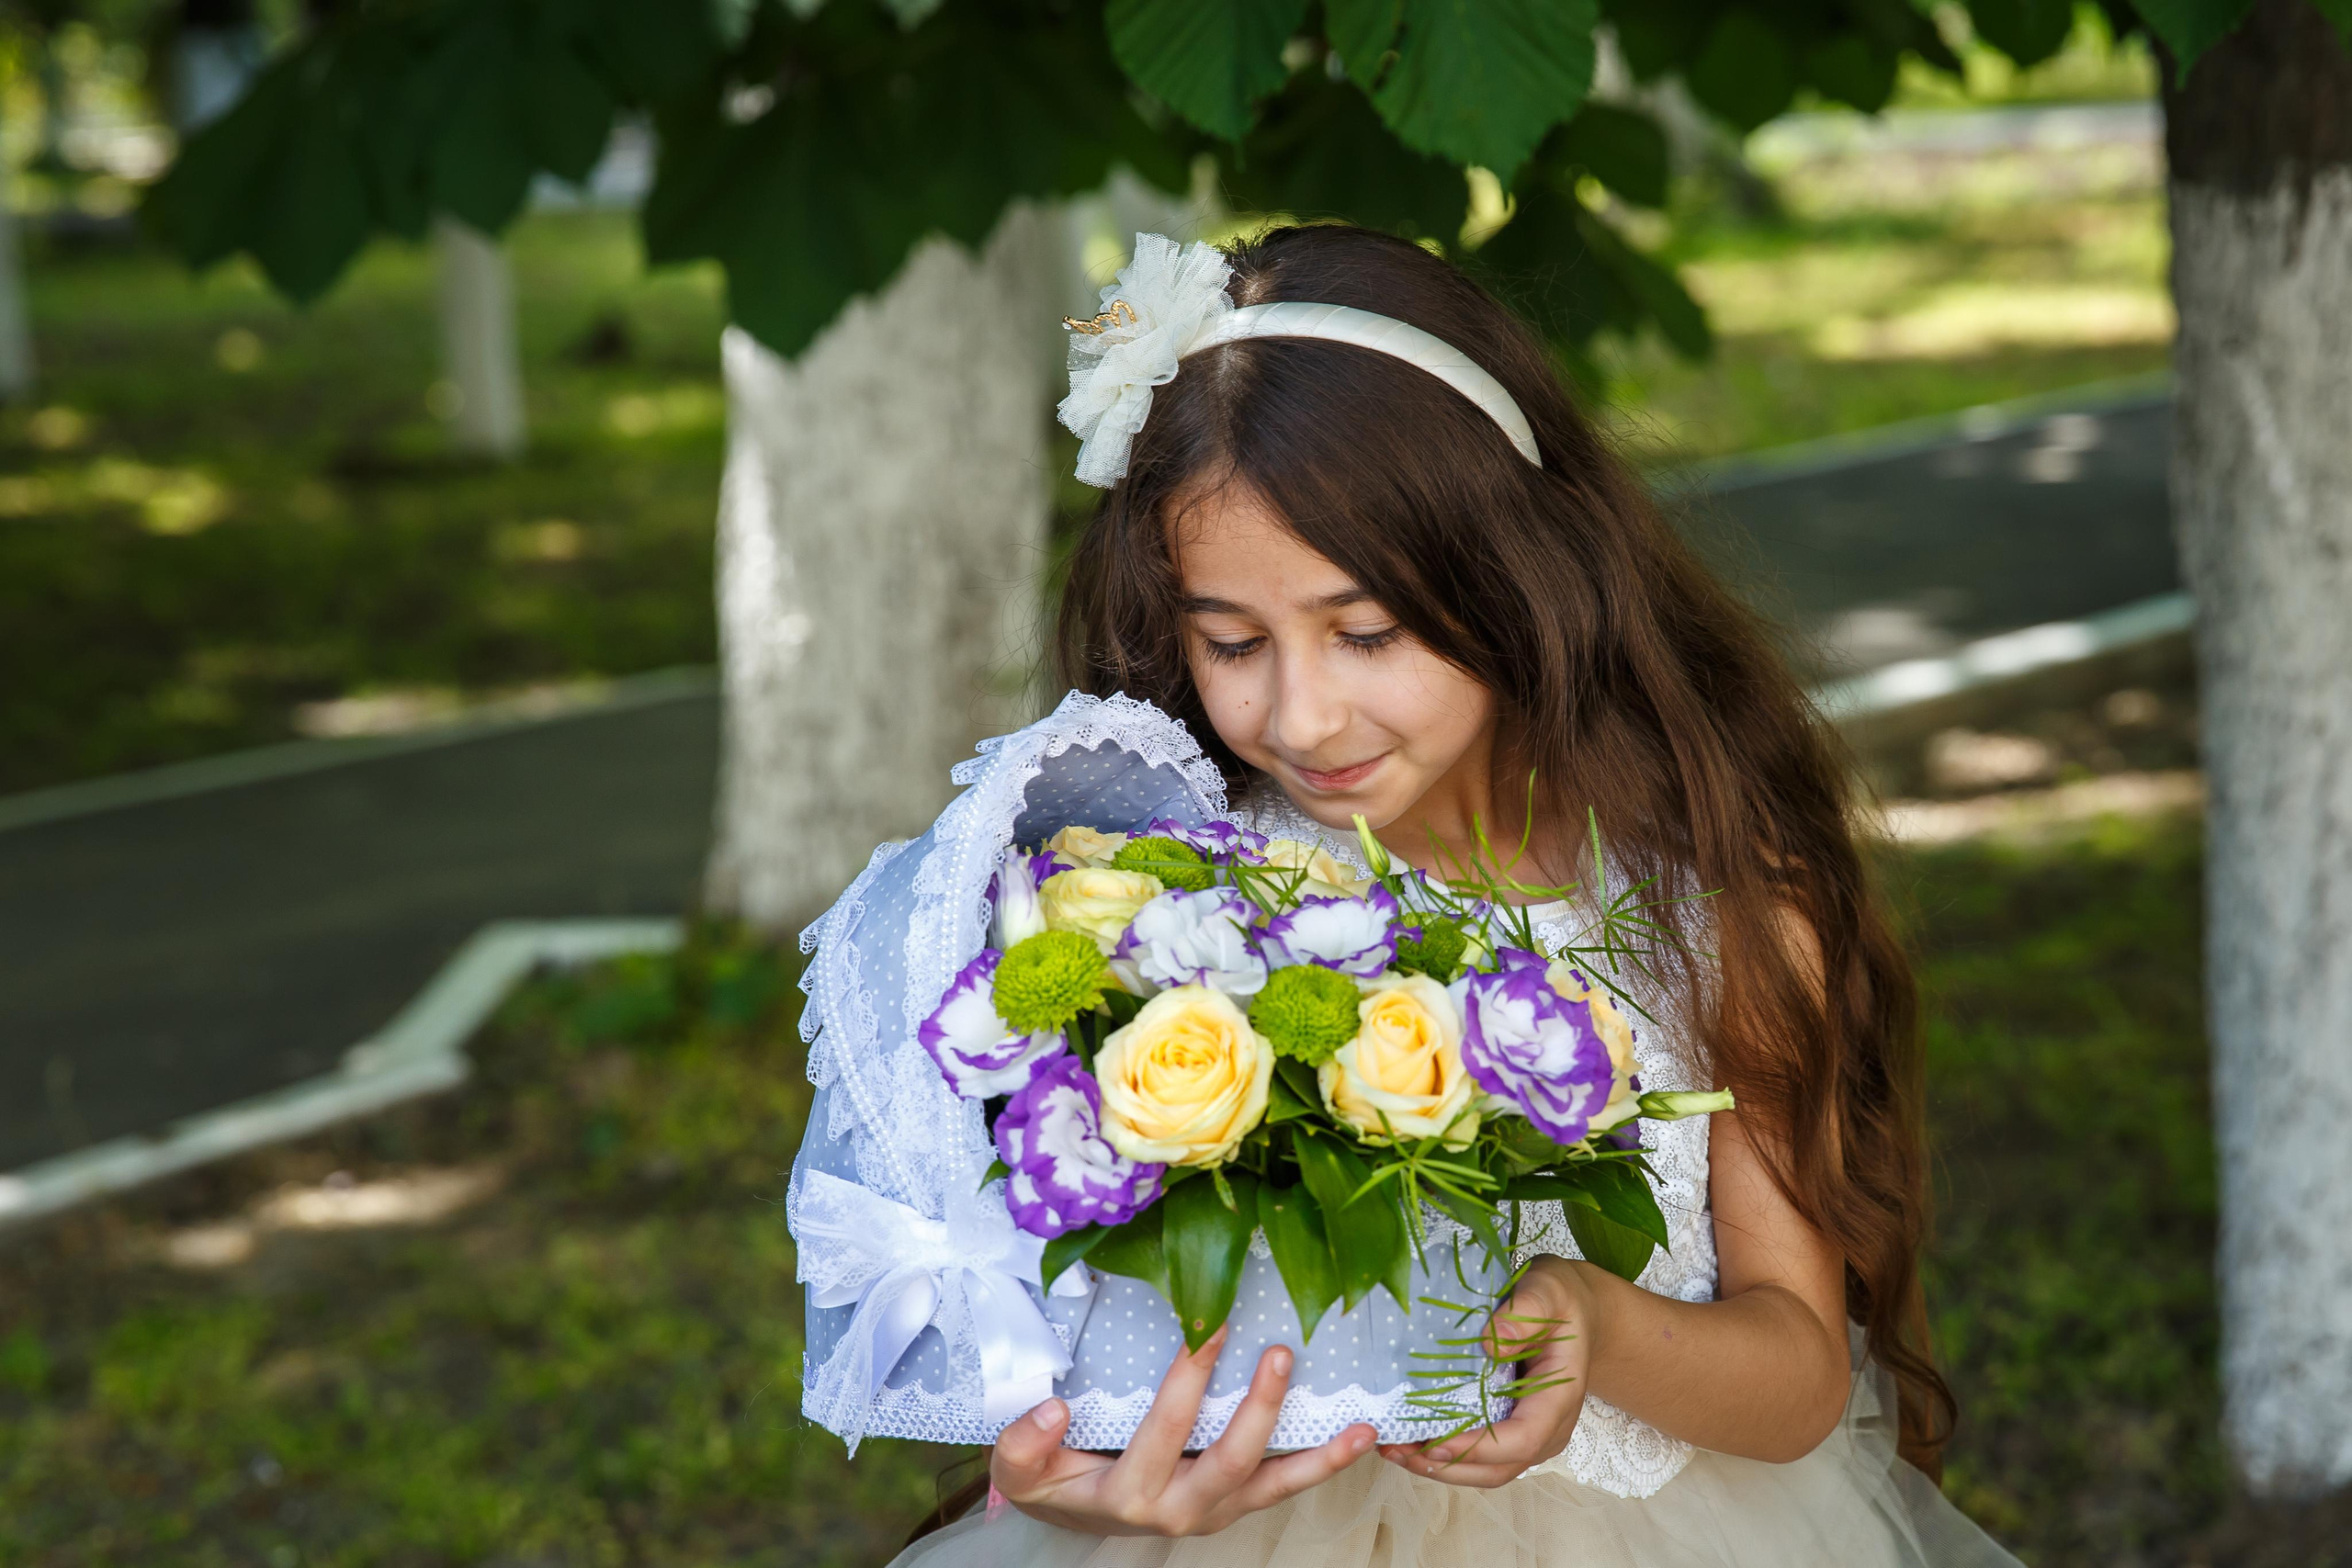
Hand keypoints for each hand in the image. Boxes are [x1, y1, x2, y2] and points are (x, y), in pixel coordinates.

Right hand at [990, 1325, 1376, 1535]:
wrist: (1075, 1518)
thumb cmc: (1053, 1480)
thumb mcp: (1020, 1470)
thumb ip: (1024, 1444)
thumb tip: (1053, 1409)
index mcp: (1130, 1492)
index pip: (1166, 1427)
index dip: (1188, 1377)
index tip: (1206, 1323)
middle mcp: (1179, 1509)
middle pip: (1229, 1459)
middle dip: (1259, 1409)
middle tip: (1279, 1353)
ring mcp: (1214, 1512)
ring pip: (1272, 1486)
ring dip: (1318, 1456)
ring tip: (1362, 1427)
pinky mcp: (1234, 1507)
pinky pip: (1283, 1489)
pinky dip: (1323, 1466)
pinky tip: (1362, 1439)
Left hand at [1379, 1255, 1595, 1488]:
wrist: (1575, 1313)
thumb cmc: (1560, 1302)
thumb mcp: (1547, 1292)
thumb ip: (1524, 1313)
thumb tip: (1491, 1343)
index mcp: (1558, 1398)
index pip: (1522, 1439)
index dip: (1477, 1446)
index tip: (1434, 1441)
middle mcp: (1548, 1428)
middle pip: (1498, 1468)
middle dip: (1446, 1466)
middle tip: (1397, 1448)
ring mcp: (1531, 1435)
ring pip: (1485, 1470)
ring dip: (1439, 1467)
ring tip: (1393, 1448)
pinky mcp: (1511, 1430)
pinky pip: (1479, 1456)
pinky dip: (1444, 1455)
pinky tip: (1410, 1440)